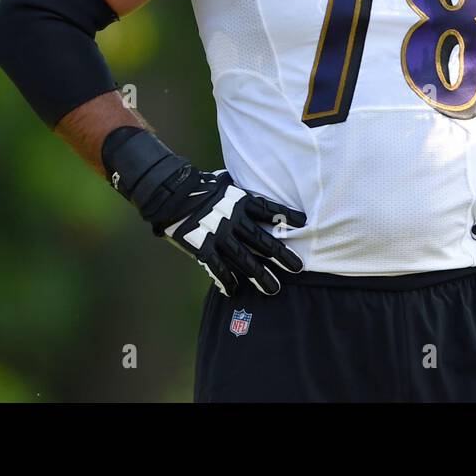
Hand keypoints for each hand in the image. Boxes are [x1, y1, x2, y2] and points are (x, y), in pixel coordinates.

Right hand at [158, 167, 306, 296]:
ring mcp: (218, 235)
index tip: (305, 224)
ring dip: (260, 275)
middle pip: (263, 240)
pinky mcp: (203, 247)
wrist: (171, 194)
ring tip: (274, 289)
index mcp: (240, 201)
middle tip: (299, 267)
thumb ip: (238, 193)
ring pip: (245, 259)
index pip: (268, 210)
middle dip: (282, 255)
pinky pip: (218, 268)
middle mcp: (233, 220)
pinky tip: (234, 291)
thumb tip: (252, 194)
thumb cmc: (198, 187)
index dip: (286, 217)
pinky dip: (226, 280)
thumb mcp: (223, 184)